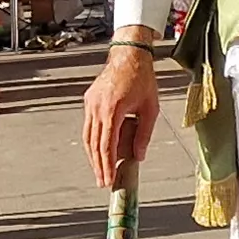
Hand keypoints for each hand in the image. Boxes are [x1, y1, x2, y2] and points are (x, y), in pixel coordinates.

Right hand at [81, 48, 159, 189]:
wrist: (129, 55)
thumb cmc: (143, 79)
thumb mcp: (151, 108)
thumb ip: (144, 133)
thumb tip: (139, 156)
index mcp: (113, 110)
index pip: (107, 145)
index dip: (107, 165)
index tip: (108, 179)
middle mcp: (97, 107)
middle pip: (94, 144)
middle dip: (98, 165)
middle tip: (103, 182)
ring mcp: (90, 103)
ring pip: (88, 136)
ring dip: (93, 156)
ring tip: (100, 171)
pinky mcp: (89, 100)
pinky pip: (88, 125)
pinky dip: (92, 141)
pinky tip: (98, 151)